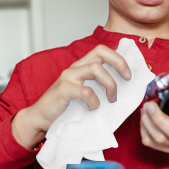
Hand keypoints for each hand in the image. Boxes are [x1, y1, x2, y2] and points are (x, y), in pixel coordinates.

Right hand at [12, 45, 131, 148]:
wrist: (40, 118)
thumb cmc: (64, 107)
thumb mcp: (83, 93)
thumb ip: (97, 86)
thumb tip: (124, 89)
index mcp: (80, 67)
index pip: (102, 50)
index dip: (119, 58)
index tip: (128, 75)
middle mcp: (74, 68)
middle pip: (100, 52)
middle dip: (119, 63)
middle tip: (127, 79)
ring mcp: (68, 77)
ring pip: (96, 68)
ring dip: (110, 85)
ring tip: (111, 100)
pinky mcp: (63, 90)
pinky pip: (86, 91)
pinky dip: (94, 101)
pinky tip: (93, 108)